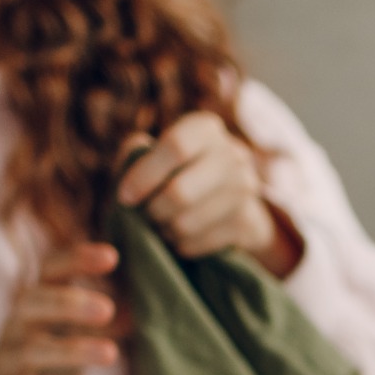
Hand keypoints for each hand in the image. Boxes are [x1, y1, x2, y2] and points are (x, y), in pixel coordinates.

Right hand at [0, 243, 120, 374]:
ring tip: (111, 354)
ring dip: (72, 350)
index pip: (50, 270)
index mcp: (36, 300)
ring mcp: (10, 357)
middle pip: (33, 302)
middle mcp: (18, 323)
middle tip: (107, 308)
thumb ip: (101, 317)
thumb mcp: (71, 330)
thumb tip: (141, 308)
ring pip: (34, 349)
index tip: (111, 256)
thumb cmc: (45, 352)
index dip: (76, 259)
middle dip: (68, 302)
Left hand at [116, 112, 300, 273]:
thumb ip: (139, 152)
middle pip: (180, 191)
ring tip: (161, 226)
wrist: (234, 202)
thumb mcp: (159, 154)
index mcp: (206, 129)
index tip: (124, 197)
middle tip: (144, 216)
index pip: (176, 147)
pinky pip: (201, 243)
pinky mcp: (249, 223)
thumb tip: (132, 156)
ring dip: (165, 230)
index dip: (145, 174)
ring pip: (188, 222)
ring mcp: (246, 190)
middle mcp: (233, 154)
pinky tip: (179, 237)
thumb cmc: (182, 172)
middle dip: (153, 210)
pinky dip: (183, 245)